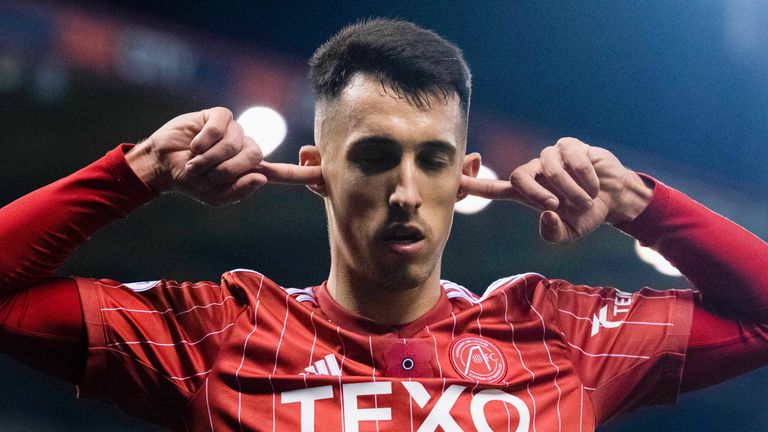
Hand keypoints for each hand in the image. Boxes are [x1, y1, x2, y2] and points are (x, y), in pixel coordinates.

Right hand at [126, 107, 321, 206]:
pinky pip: (221, 128)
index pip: (282, 172)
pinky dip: (204, 141)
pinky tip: (194, 144)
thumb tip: (261, 177)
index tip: (324, 174)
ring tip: (196, 160)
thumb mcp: (215, 196)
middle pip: (255, 157)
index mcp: (250, 169)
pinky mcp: (220, 115)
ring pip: (235, 144)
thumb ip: (238, 191)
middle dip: (227, 170)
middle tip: (206, 174)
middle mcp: (247, 148)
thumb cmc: (190, 181)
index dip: (302, 173)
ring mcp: (235, 130)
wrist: (163, 164)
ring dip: (211, 158)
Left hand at [461, 137, 652, 242]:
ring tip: (586, 199)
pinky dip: (585, 177)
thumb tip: (545, 215)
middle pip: (518, 176)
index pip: (494, 187)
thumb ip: (554, 233)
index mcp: (526, 193)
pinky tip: (595, 185)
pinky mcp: (569, 145)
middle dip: (535, 193)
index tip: (454, 179)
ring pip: (548, 168)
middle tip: (556, 205)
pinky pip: (571, 159)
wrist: (615, 197)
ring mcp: (550, 156)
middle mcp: (534, 172)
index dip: (473, 184)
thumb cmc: (587, 214)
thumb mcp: (571, 232)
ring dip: (569, 189)